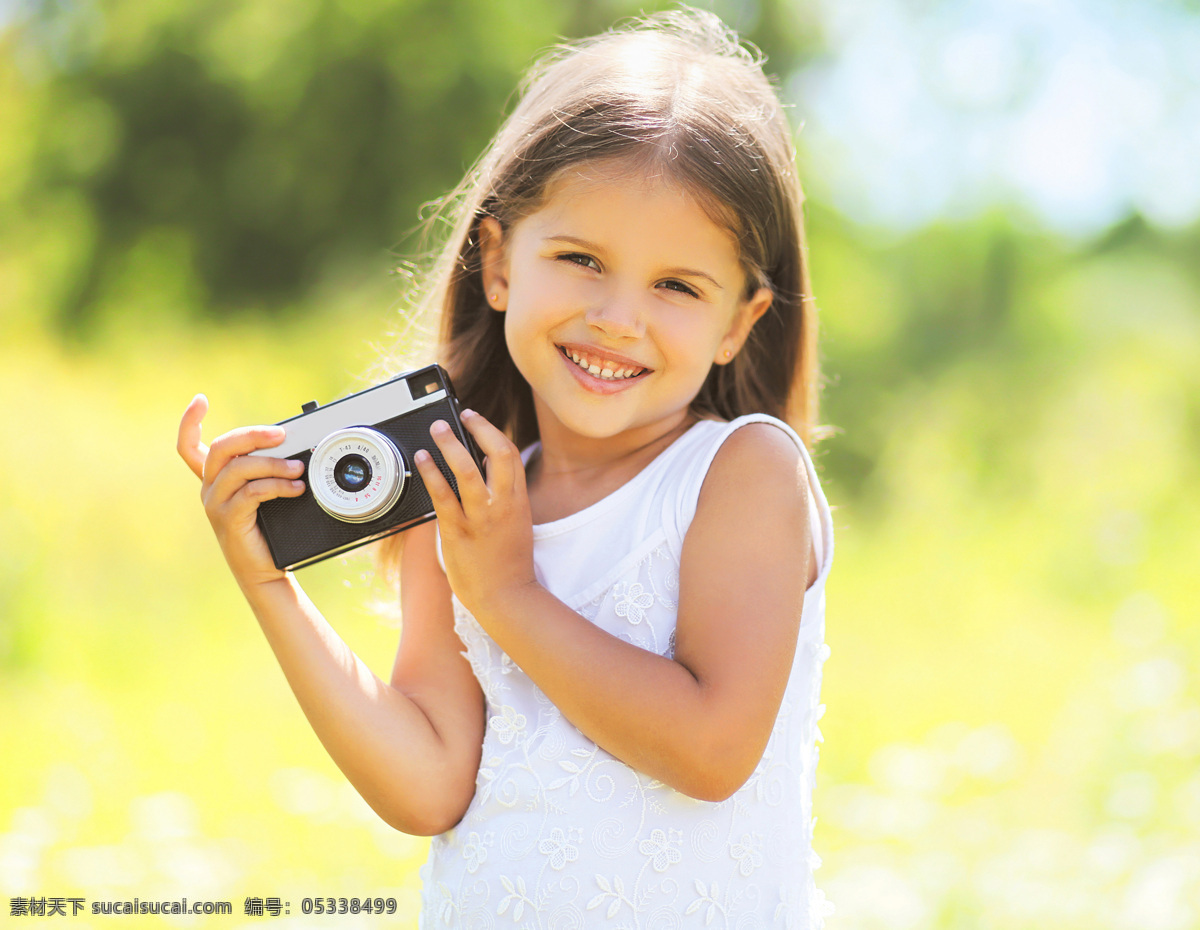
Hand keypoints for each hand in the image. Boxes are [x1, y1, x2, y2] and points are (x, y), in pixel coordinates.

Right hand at [177, 394, 307, 587]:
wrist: (265, 571)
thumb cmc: (267, 530)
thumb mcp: (265, 493)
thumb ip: (269, 470)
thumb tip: (293, 447)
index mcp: (215, 480)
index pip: (189, 447)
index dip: (189, 422)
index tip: (200, 400)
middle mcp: (210, 489)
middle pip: (221, 448)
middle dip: (252, 435)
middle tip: (282, 435)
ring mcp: (216, 506)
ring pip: (239, 469)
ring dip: (273, 464)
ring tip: (297, 469)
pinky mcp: (229, 520)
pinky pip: (250, 493)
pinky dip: (276, 486)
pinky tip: (295, 489)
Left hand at [414, 410, 536, 618]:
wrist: (506, 598)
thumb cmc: (509, 565)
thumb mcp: (516, 525)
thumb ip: (503, 500)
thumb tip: (481, 474)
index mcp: (518, 501)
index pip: (510, 455)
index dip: (492, 432)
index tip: (477, 422)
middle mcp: (502, 505)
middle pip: (496, 453)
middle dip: (478, 428)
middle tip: (461, 416)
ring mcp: (480, 517)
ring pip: (466, 469)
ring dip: (450, 444)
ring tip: (437, 430)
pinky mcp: (458, 531)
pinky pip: (442, 495)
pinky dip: (431, 473)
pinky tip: (422, 460)